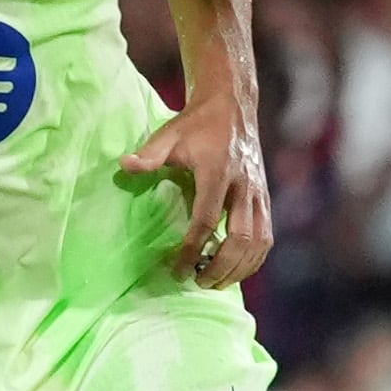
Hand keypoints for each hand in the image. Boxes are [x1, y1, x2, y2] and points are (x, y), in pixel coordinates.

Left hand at [120, 95, 272, 288]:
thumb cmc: (196, 123)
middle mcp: (244, 185)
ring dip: (239, 268)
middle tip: (199, 283)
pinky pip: (266, 236)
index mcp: (218, 171)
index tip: (178, 269)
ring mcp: (259, 193)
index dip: (193, 248)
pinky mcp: (265, 198)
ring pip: (258, 242)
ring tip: (216, 283)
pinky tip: (237, 270)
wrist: (232, 106)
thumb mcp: (169, 133)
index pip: (207, 219)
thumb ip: (149, 154)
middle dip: (220, 267)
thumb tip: (124, 166)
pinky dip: (254, 259)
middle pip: (239, 238)